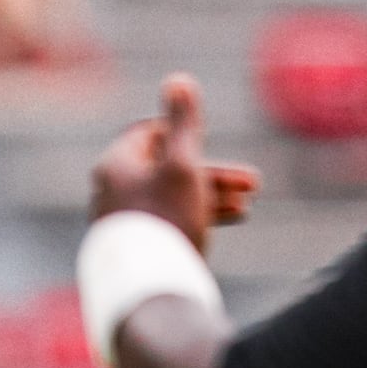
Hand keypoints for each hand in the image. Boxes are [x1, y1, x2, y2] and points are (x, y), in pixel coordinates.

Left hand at [86, 74, 262, 245]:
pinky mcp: (136, 244)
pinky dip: (197, 215)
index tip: (210, 141)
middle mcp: (111, 190)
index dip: (183, 132)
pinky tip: (229, 221)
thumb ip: (184, 123)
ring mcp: (122, 219)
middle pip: (166, 168)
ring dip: (212, 195)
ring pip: (172, 196)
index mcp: (115, 164)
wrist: (148, 287)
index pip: (148, 133)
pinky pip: (167, 219)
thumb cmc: (166, 220)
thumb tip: (179, 80)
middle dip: (213, 172)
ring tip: (247, 204)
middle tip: (254, 182)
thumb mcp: (183, 165)